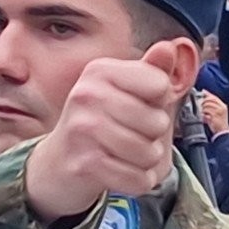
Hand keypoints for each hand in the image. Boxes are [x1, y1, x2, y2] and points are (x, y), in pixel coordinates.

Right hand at [24, 42, 181, 220]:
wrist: (58, 161)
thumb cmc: (100, 121)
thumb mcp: (124, 89)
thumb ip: (152, 71)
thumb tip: (171, 47)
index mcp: (100, 70)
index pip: (160, 85)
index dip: (160, 101)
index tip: (140, 104)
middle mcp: (87, 95)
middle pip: (158, 122)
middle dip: (154, 135)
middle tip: (132, 134)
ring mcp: (82, 130)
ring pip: (149, 153)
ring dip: (146, 160)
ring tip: (127, 153)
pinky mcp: (83, 164)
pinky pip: (137, 178)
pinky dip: (137, 181)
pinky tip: (121, 171)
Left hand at [199, 91, 228, 135]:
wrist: (223, 132)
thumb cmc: (219, 123)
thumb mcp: (217, 113)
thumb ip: (212, 106)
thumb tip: (204, 100)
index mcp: (223, 106)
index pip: (214, 97)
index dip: (208, 94)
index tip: (203, 92)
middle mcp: (222, 107)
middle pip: (210, 99)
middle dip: (204, 101)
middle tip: (200, 104)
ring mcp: (218, 111)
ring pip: (207, 105)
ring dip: (203, 108)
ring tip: (202, 112)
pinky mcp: (215, 115)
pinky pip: (206, 111)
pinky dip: (203, 113)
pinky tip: (203, 116)